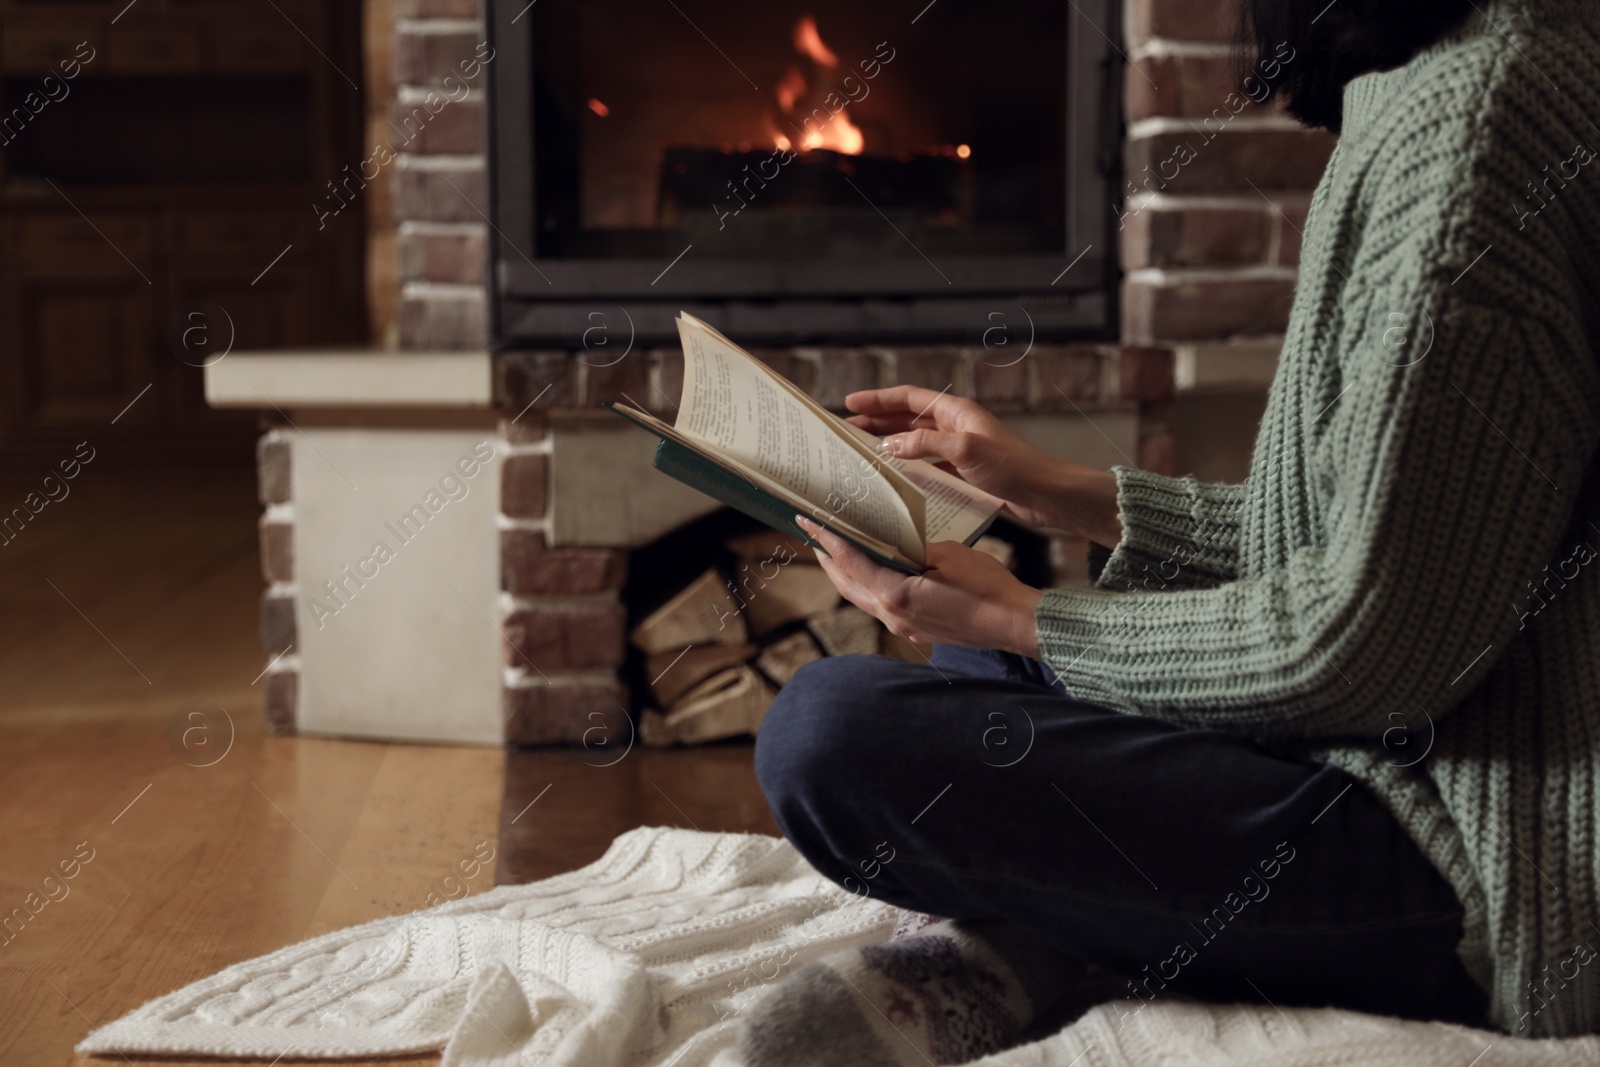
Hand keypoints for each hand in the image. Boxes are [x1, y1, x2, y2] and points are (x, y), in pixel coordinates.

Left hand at [796, 515, 1040, 656]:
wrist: (1015, 623)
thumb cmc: (987, 588)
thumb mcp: (948, 555)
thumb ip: (915, 548)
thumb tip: (901, 546)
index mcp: (896, 594)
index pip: (851, 562)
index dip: (828, 540)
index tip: (808, 524)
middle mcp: (892, 615)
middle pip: (848, 584)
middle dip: (829, 559)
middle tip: (815, 536)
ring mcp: (904, 626)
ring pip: (863, 598)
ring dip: (847, 575)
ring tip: (837, 554)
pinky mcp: (917, 629)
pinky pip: (882, 606)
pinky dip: (870, 586)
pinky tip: (875, 574)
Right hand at [845, 386, 1121, 544]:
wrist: (1047, 495)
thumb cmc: (1014, 468)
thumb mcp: (965, 451)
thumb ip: (926, 444)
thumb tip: (890, 444)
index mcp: (956, 412)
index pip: (908, 398)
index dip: (877, 399)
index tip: (849, 403)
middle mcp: (957, 426)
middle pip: (908, 417)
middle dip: (878, 420)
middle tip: (848, 430)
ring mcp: (961, 449)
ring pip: (916, 441)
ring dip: (890, 444)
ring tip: (863, 452)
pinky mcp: (966, 472)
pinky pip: (929, 464)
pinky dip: (909, 466)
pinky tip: (895, 477)